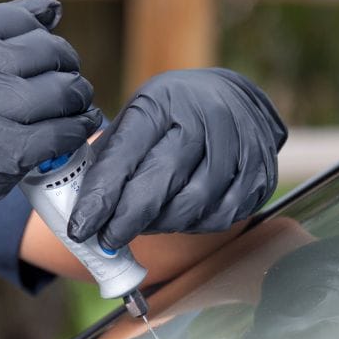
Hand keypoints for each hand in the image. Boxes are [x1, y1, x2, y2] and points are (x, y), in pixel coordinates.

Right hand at [0, 0, 99, 240]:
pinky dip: (78, 129)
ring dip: (79, 97)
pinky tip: (80, 126)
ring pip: (62, 92)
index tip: (52, 51)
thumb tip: (52, 10)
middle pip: (49, 54)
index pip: (24, 20)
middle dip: (67, 65)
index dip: (47, 34)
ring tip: (78, 103)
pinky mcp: (4, 152)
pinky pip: (60, 133)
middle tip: (70, 79)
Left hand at [67, 68, 286, 248]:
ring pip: (192, 206)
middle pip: (161, 183)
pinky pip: (220, 217)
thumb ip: (111, 157)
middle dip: (128, 220)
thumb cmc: (173, 114)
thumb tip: (79, 209)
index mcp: (163, 102)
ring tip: (145, 222)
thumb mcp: (138, 117)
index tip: (81, 228)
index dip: (101, 196)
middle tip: (108, 239)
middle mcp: (204, 119)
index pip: (126, 154)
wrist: (233, 99)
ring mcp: (238, 146)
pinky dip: (194, 225)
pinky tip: (180, 215)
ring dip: (161, 224)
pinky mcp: (259, 174)